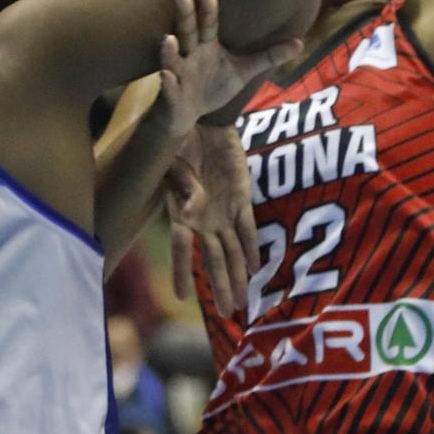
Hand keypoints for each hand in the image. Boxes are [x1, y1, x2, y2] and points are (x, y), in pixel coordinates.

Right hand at [155, 0, 298, 142]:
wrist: (188, 115)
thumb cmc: (213, 86)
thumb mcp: (243, 71)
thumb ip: (268, 57)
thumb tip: (299, 43)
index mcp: (206, 46)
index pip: (207, 23)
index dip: (206, 7)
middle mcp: (189, 55)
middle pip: (186, 31)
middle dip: (184, 13)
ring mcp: (179, 74)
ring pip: (172, 59)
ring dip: (170, 50)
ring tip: (170, 38)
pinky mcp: (173, 95)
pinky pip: (169, 88)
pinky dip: (168, 83)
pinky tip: (167, 76)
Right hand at [165, 126, 259, 319]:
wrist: (204, 119)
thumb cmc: (180, 140)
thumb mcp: (174, 162)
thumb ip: (183, 188)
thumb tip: (187, 213)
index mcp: (181, 212)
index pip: (180, 249)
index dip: (181, 272)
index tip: (182, 298)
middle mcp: (202, 219)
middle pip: (213, 260)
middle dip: (220, 286)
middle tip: (227, 314)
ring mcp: (224, 211)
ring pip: (233, 251)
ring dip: (238, 276)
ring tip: (243, 303)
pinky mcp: (242, 199)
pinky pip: (249, 228)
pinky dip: (254, 248)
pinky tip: (258, 269)